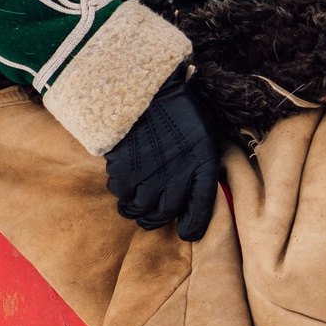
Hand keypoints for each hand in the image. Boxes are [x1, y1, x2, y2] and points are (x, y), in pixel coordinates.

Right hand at [103, 73, 219, 241]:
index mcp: (203, 164)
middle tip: (155, 216)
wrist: (148, 92)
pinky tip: (127, 183)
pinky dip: (123, 194)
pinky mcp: (125, 172)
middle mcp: (177, 176)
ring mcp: (149, 176)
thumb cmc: (181, 112)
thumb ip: (202, 163)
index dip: (195, 225)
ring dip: (139, 209)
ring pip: (141, 208)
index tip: (188, 233)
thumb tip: (196, 188)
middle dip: (159, 219)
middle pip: (165, 213)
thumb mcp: (204, 135)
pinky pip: (121, 195)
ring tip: (139, 203)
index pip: (202, 207)